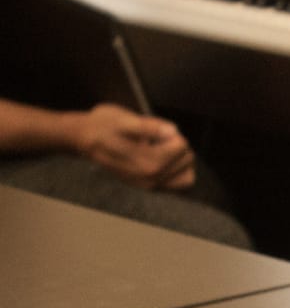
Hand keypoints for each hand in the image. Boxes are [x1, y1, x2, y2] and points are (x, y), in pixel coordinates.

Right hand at [68, 104, 196, 189]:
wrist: (84, 139)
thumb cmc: (103, 125)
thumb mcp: (123, 119)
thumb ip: (149, 126)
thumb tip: (173, 131)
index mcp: (147, 162)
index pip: (182, 146)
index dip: (171, 133)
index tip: (154, 130)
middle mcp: (151, 179)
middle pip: (187, 159)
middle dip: (176, 145)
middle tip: (153, 139)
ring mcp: (151, 186)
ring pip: (187, 175)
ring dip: (179, 159)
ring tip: (158, 149)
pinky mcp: (150, 188)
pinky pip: (178, 183)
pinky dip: (176, 171)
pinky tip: (159, 159)